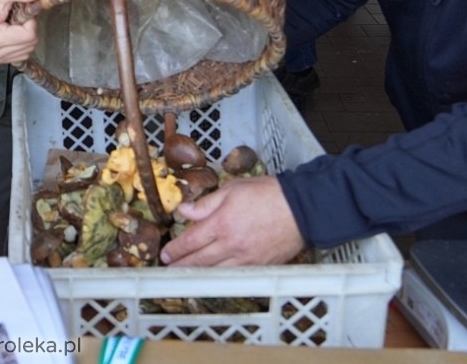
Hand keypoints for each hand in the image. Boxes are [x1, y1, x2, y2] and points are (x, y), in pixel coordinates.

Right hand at [0, 0, 41, 65]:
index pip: (29, 35)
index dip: (29, 20)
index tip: (19, 12)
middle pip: (30, 42)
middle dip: (28, 27)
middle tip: (15, 16)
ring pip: (29, 48)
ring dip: (26, 34)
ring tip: (12, 23)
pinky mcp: (1, 60)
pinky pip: (24, 53)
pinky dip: (22, 41)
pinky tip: (12, 32)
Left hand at [160, 176, 304, 266]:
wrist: (301, 209)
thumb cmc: (267, 194)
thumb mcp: (233, 189)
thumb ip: (206, 204)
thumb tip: (184, 211)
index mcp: (222, 223)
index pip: (191, 241)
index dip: (175, 249)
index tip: (165, 254)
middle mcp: (231, 244)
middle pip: (199, 260)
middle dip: (181, 265)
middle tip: (169, 267)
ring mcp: (246, 258)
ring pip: (215, 271)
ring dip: (198, 274)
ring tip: (185, 274)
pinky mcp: (259, 266)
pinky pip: (235, 275)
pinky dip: (221, 277)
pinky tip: (213, 276)